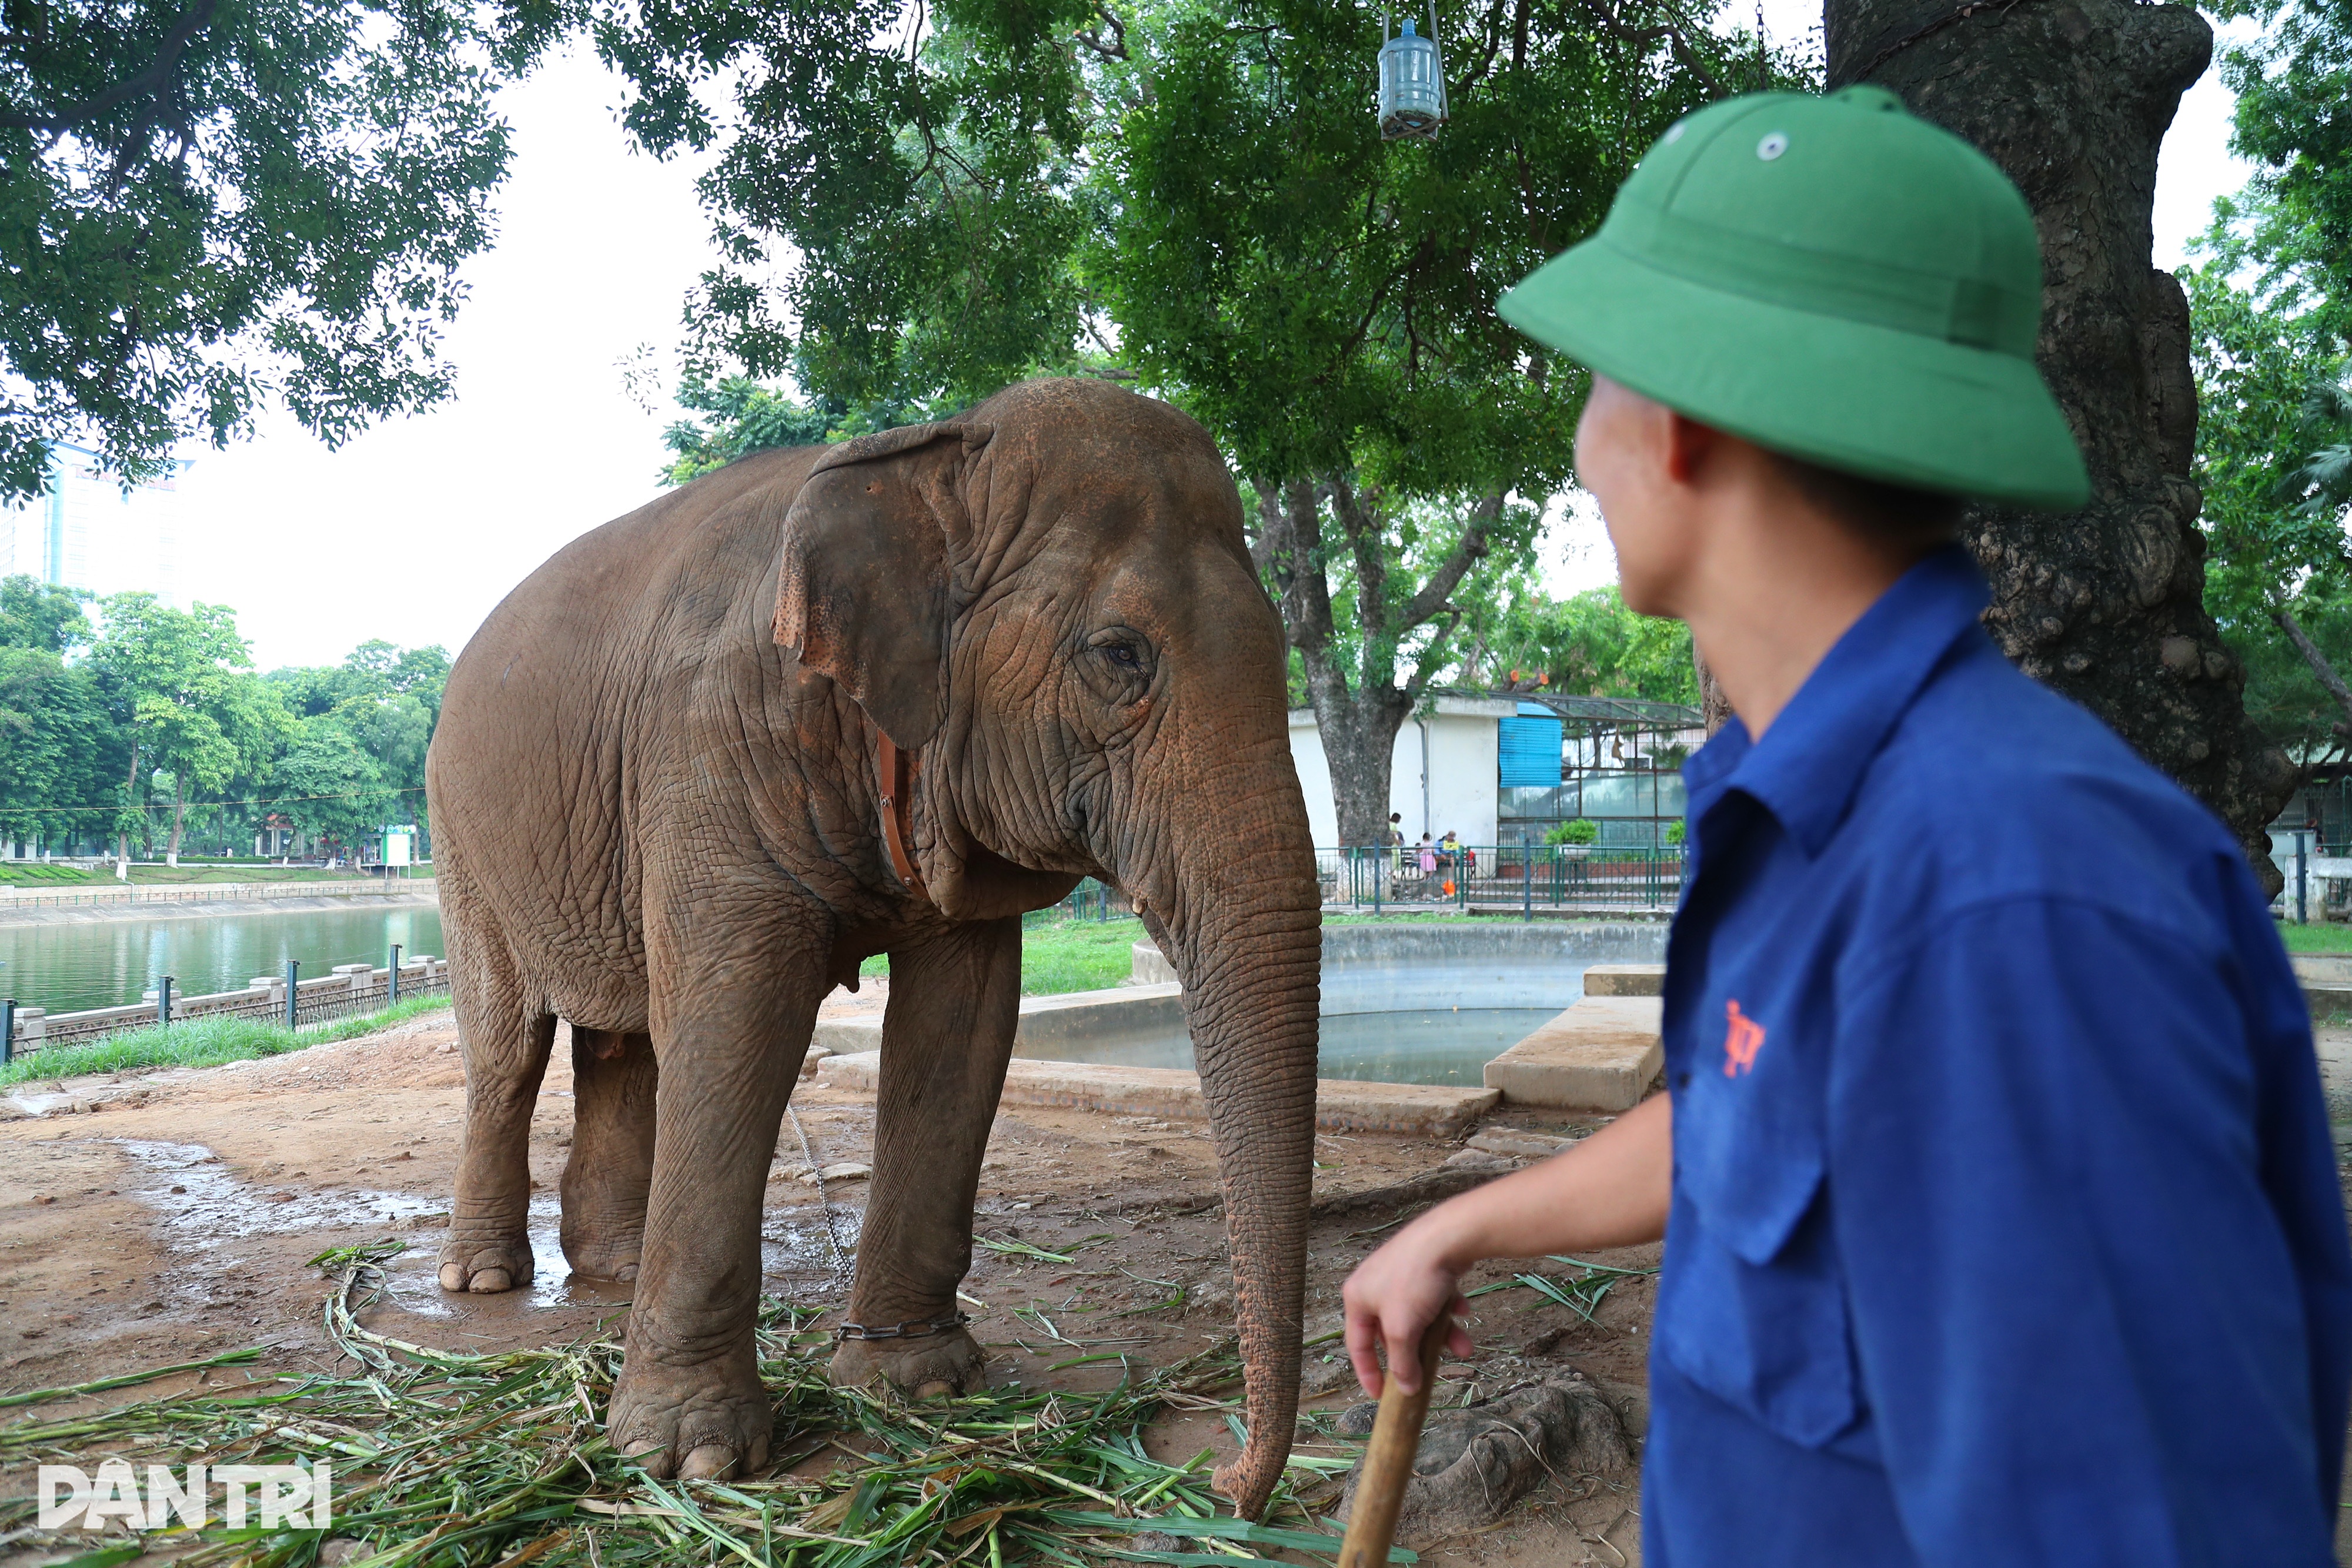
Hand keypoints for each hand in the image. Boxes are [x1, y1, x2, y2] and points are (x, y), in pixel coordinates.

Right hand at [1341, 1226, 1472, 1397]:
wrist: (1448, 1235)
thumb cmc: (1414, 1281)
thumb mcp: (1403, 1329)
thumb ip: (1402, 1362)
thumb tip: (1406, 1389)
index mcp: (1357, 1298)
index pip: (1357, 1345)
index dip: (1368, 1373)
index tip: (1380, 1397)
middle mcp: (1374, 1285)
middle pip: (1393, 1332)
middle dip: (1418, 1352)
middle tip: (1433, 1370)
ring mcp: (1400, 1274)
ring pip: (1418, 1317)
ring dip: (1441, 1335)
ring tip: (1465, 1346)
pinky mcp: (1423, 1267)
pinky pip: (1433, 1298)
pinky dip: (1448, 1309)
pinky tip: (1463, 1309)